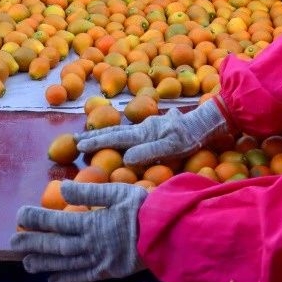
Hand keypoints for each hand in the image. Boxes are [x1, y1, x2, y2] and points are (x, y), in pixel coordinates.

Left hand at [13, 181, 147, 281]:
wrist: (169, 234)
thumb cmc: (145, 209)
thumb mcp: (118, 192)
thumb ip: (89, 193)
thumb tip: (63, 189)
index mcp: (92, 223)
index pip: (58, 222)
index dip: (37, 219)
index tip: (20, 215)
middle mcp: (91, 244)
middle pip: (57, 245)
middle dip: (34, 243)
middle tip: (13, 242)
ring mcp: (99, 260)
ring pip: (66, 263)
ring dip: (45, 263)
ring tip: (26, 263)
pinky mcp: (108, 270)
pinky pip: (83, 276)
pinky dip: (67, 279)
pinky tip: (53, 280)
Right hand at [74, 101, 225, 166]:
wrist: (206, 123)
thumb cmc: (189, 139)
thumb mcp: (172, 148)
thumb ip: (149, 152)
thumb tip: (125, 158)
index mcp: (144, 132)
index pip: (115, 138)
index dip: (96, 142)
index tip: (78, 145)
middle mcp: (143, 126)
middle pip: (115, 131)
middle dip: (95, 135)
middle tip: (75, 139)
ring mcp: (149, 125)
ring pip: (123, 130)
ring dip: (106, 134)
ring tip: (90, 137)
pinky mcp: (156, 127)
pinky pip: (133, 131)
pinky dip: (120, 134)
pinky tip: (120, 137)